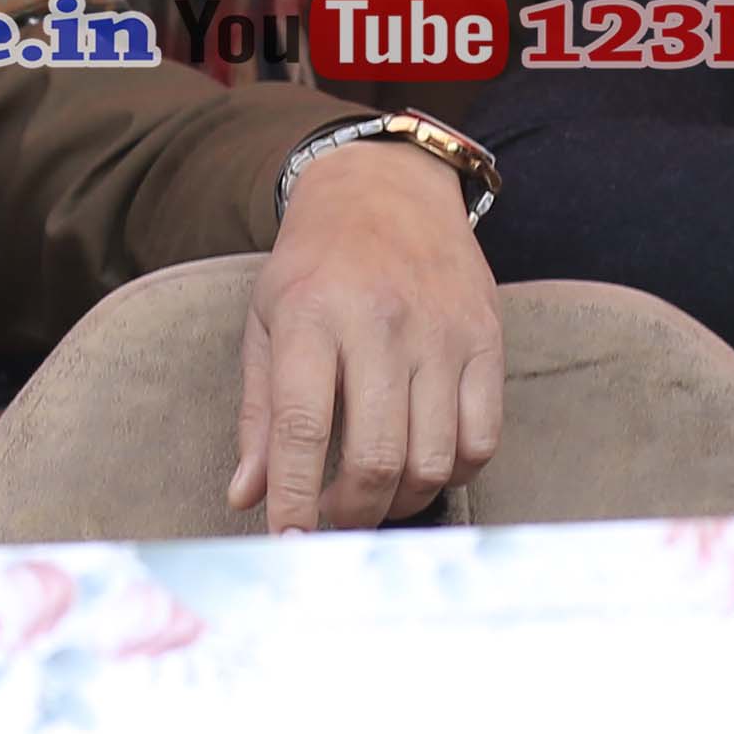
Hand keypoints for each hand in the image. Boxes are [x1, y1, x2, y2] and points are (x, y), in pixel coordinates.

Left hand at [229, 140, 507, 533]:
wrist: (387, 186)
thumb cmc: (315, 264)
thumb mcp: (265, 322)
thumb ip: (258, 415)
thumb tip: (247, 497)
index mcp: (311, 315)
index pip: (302, 429)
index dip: (295, 501)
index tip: (289, 548)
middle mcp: (380, 321)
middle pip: (376, 457)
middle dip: (352, 513)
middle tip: (336, 522)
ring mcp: (441, 330)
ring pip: (433, 457)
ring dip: (401, 501)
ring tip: (377, 497)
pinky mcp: (486, 337)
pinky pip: (482, 437)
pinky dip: (454, 472)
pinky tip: (424, 464)